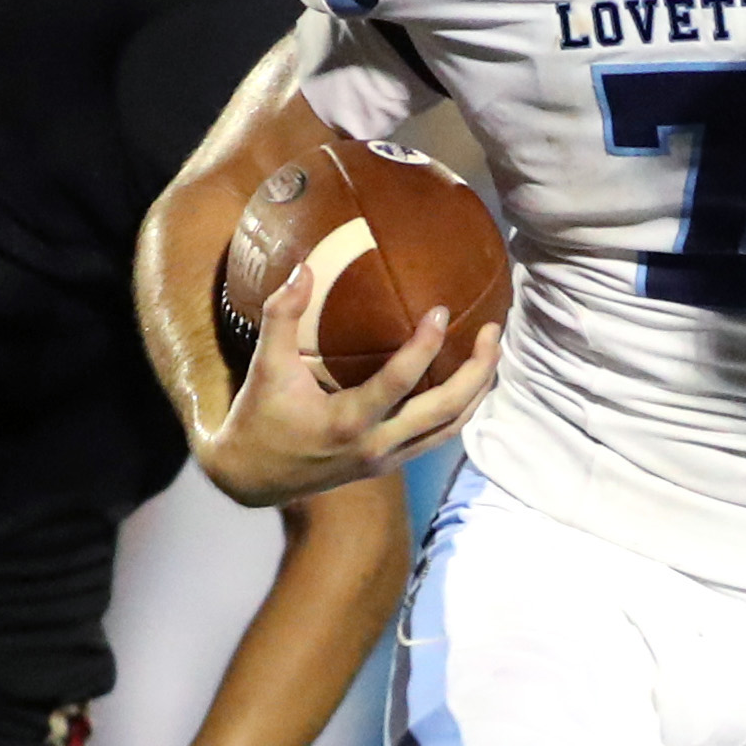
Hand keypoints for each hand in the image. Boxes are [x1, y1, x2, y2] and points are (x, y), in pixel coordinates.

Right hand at [204, 252, 500, 507]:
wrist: (252, 478)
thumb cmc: (259, 417)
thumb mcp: (265, 367)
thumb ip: (282, 316)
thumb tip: (305, 268)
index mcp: (347, 422)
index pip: (400, 382)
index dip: (425, 346)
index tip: (441, 311)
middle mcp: (376, 445)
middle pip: (447, 411)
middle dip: (478, 371)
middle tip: (494, 331)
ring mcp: (387, 459)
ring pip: (451, 429)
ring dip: (478, 391)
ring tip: (491, 353)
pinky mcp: (388, 464)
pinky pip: (437, 436)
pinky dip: (459, 409)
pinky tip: (467, 382)